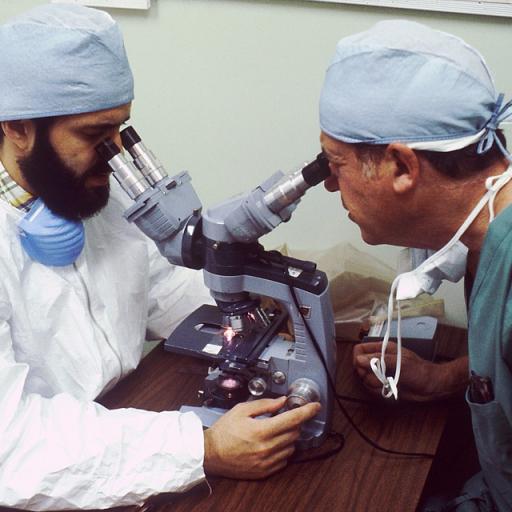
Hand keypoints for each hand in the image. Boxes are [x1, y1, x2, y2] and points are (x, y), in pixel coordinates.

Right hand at [203, 396, 319, 478]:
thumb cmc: (224, 431)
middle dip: (293, 423)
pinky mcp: (264, 472)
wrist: (210, 454)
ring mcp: (267, 462)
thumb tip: (282, 401)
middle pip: (294, 433)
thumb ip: (264, 404)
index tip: (315, 406)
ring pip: (291, 447)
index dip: (307, 411)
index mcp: (262, 430)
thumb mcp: (242, 410)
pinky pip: (284, 460)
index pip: (292, 419)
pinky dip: (282, 450)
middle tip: (282, 417)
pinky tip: (271, 444)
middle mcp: (267, 448)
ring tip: (273, 431)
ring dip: (288, 437)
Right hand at [353, 341, 468, 401]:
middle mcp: (378, 360)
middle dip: (367, 375)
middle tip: (381, 377)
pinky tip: (391, 389)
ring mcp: (380, 373)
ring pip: (365, 380)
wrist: (432, 386)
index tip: (363, 367)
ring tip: (389, 383)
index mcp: (382, 349)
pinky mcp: (383, 385)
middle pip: (359, 367)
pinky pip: (372, 389)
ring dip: (375, 384)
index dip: (358, 359)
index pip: (359, 350)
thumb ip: (379, 360)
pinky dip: (380, 391)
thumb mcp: (400, 362)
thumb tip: (358, 360)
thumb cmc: (419, 370)